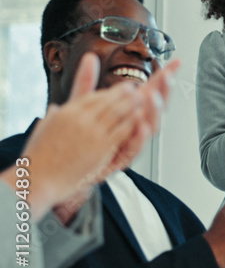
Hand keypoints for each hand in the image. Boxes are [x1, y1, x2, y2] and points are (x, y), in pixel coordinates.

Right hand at [3, 53, 149, 214]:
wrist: (38, 178)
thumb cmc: (38, 158)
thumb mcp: (42, 129)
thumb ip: (52, 116)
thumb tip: (53, 108)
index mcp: (66, 113)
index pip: (93, 96)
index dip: (110, 92)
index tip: (119, 89)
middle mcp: (80, 119)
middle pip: (109, 100)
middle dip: (125, 93)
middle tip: (136, 89)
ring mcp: (92, 132)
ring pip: (118, 112)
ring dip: (132, 104)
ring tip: (143, 98)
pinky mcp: (101, 148)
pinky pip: (122, 131)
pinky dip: (133, 122)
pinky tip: (141, 118)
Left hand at [47, 58, 180, 221]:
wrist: (64, 167)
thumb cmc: (76, 137)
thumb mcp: (80, 105)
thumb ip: (87, 82)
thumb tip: (90, 57)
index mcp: (128, 111)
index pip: (150, 91)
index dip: (162, 77)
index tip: (175, 63)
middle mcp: (134, 126)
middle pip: (156, 107)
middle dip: (163, 92)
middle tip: (165, 78)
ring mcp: (130, 142)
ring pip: (150, 126)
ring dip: (154, 112)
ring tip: (152, 97)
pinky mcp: (122, 157)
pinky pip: (135, 148)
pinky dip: (140, 138)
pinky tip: (141, 126)